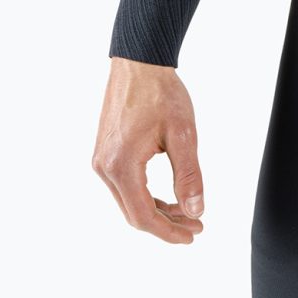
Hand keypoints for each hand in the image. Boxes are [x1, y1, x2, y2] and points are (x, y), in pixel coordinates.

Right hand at [92, 56, 205, 243]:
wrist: (139, 62)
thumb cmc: (161, 93)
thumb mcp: (183, 134)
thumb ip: (189, 175)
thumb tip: (196, 211)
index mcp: (120, 166)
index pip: (143, 216)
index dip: (169, 232)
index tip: (193, 235)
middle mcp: (104, 168)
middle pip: (134, 213)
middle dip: (166, 223)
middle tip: (197, 224)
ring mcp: (100, 160)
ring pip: (129, 201)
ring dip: (158, 209)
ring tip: (188, 210)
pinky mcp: (104, 152)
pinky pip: (124, 185)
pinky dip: (146, 194)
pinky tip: (169, 194)